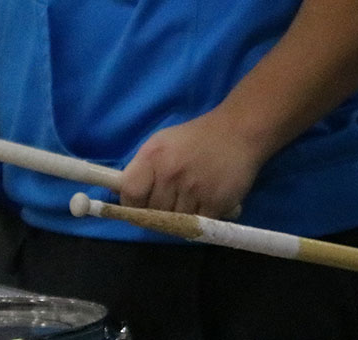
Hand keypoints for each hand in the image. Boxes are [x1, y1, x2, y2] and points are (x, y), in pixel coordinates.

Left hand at [119, 107, 264, 217]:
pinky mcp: (215, 202)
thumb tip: (121, 192)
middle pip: (153, 211)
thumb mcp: (161, 143)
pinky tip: (202, 207)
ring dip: (178, 218)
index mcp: (152, 156)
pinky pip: (198, 224)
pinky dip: (199, 221)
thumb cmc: (194, 138)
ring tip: (186, 203)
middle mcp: (170, 173)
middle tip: (167, 204)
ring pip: (175, 221)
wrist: (235, 133)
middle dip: (157, 212)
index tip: (136, 207)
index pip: (130, 192)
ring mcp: (193, 189)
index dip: (130, 204)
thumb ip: (142, 167)